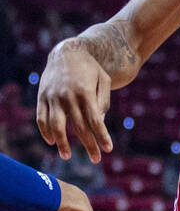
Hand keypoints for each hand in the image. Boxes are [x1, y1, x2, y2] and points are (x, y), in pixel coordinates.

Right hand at [37, 42, 112, 162]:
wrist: (67, 51)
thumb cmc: (90, 68)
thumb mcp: (104, 79)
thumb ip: (103, 100)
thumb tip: (99, 121)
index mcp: (86, 92)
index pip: (95, 121)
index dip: (101, 137)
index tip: (108, 150)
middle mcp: (68, 96)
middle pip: (78, 127)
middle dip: (88, 145)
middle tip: (96, 159)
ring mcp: (53, 97)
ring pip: (56, 126)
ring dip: (62, 143)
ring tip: (67, 156)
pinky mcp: (42, 97)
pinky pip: (41, 118)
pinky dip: (45, 131)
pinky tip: (52, 141)